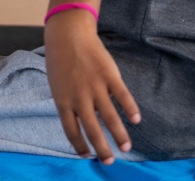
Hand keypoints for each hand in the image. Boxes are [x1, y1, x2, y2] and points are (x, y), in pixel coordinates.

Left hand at [44, 10, 139, 162]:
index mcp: (63, 101)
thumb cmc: (61, 61)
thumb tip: (84, 122)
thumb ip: (69, 104)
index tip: (88, 155)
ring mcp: (94, 86)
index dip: (80, 146)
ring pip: (110, 116)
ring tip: (127, 148)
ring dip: (119, 135)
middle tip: (110, 161)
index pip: (71, 131)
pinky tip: (136, 120)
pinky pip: (122, 95)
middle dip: (102, 149)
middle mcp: (79, 97)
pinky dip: (130, 108)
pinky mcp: (109, 74)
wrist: (68, 33)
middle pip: (92, 129)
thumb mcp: (58, 86)